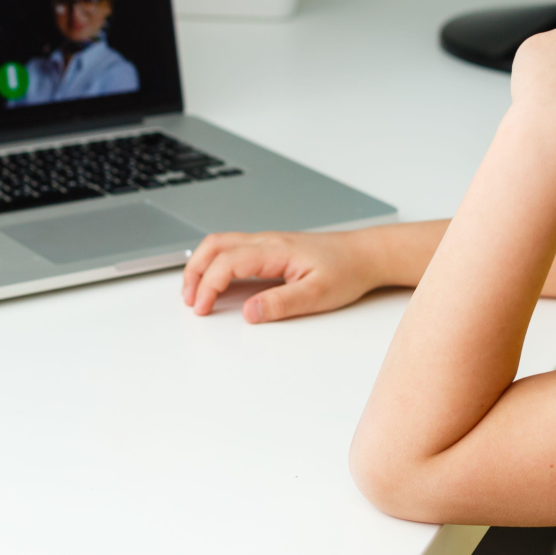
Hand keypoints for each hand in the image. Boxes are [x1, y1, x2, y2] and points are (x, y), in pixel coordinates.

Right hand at [182, 229, 380, 321]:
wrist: (366, 254)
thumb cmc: (347, 271)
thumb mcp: (317, 295)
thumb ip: (281, 304)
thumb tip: (248, 313)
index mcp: (276, 249)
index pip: (228, 261)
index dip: (209, 285)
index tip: (202, 309)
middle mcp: (268, 240)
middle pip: (216, 245)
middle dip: (194, 271)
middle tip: (189, 300)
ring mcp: (269, 242)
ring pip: (223, 243)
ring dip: (203, 265)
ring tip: (195, 293)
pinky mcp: (273, 248)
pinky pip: (235, 248)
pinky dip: (216, 262)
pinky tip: (218, 282)